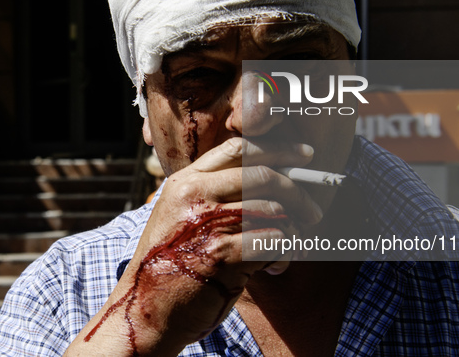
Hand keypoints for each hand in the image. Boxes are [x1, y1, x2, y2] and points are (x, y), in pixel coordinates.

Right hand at [65, 138, 322, 355]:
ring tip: (290, 244)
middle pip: (262, 175)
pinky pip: (274, 242)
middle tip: (314, 210)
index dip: (277, 148)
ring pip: (273, 210)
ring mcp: (206, 223)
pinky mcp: (220, 255)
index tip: (305, 154)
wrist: (144, 309)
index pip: (238, 148)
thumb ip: (216, 195)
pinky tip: (276, 265)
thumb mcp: (182, 217)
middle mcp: (194, 195)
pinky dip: (284, 253)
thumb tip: (274, 183)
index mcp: (185, 181)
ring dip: (292, 229)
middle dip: (297, 191)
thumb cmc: (172, 263)